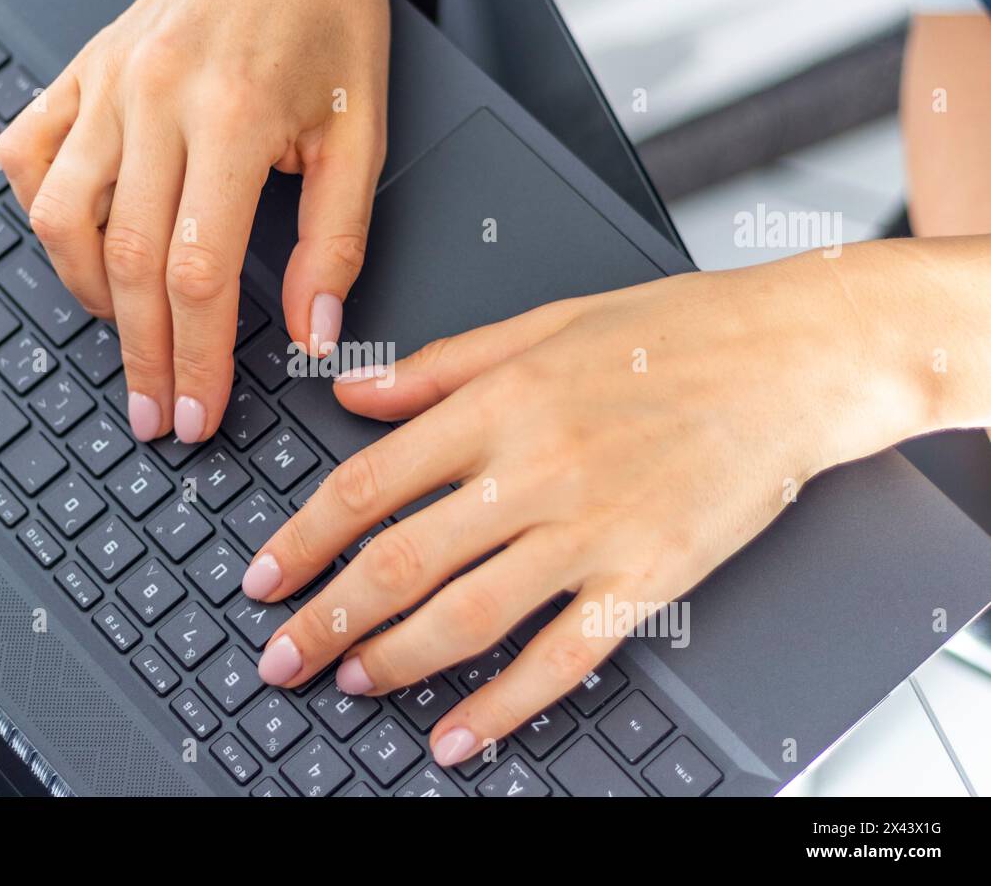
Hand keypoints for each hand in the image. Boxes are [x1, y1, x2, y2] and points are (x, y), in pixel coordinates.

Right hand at [0, 0, 391, 441]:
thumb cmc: (327, 23)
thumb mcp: (361, 136)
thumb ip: (335, 243)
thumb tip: (314, 334)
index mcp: (235, 116)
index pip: (200, 272)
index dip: (198, 358)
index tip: (198, 413)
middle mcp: (156, 100)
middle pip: (126, 262)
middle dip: (143, 357)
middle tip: (155, 415)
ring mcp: (106, 84)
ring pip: (59, 216)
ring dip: (87, 295)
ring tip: (127, 335)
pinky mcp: (80, 72)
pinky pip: (25, 152)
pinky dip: (40, 211)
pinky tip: (76, 243)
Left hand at [243, 245, 953, 766]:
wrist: (794, 358)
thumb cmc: (674, 333)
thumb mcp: (542, 325)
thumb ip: (439, 367)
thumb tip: (352, 391)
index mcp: (500, 404)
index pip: (369, 485)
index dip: (303, 539)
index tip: (264, 575)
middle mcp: (535, 471)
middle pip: (402, 561)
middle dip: (326, 618)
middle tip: (280, 655)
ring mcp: (592, 531)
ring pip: (467, 617)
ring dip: (393, 661)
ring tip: (346, 684)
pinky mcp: (648, 579)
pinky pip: (562, 657)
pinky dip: (503, 705)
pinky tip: (457, 734)